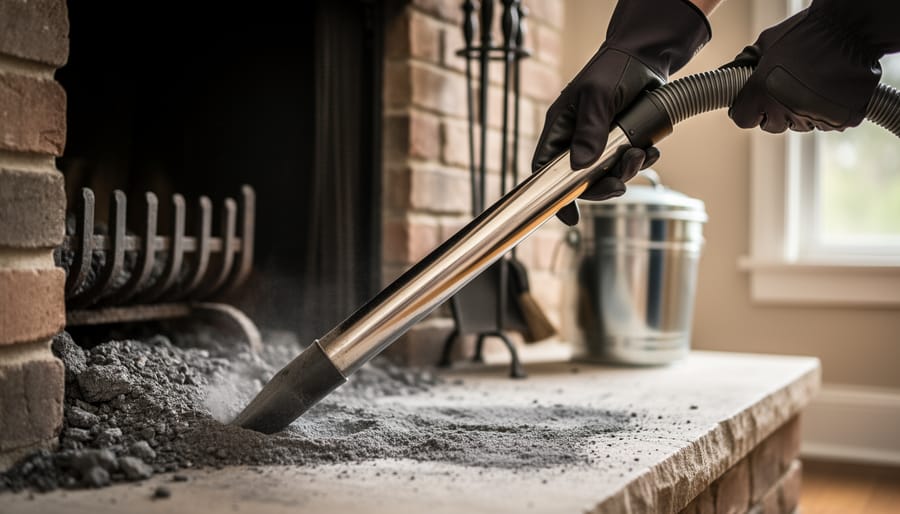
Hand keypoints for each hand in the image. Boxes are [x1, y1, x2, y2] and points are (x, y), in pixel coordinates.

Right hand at [532, 0, 709, 225]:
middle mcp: (577, 139)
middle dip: (603, 186)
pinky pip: (628, 164)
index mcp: (561, 128)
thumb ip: (590, 129)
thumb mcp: (599, 95)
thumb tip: (580, 164)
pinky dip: (641, 162)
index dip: (553, 194)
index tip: (569, 215)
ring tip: (641, 153)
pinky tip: (650, 148)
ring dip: (627, 171)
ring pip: (608, 175)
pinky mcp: (623, 141)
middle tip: (620, 184)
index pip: (546, 168)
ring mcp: (601, 142)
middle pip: (581, 180)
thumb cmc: (615, 67)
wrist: (647, 55)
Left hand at [726, 0, 899, 132]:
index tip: (754, 103)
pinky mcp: (841, 119)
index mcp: (761, 93)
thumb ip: (748, 63)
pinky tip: (831, 88)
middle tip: (787, 87)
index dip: (748, 109)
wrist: (852, 26)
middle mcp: (786, 109)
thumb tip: (734, 72)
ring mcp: (815, 117)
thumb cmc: (807, 31)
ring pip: (800, 124)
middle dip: (775, 110)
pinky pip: (828, 122)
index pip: (743, 119)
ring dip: (802, 110)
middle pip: (772, 124)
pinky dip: (828, 110)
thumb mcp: (767, 43)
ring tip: (813, 83)